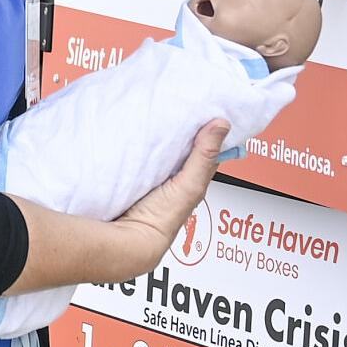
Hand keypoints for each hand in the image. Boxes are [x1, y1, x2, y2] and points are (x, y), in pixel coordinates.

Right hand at [108, 120, 228, 277]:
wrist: (124, 241)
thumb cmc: (159, 221)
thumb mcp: (189, 184)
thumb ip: (203, 157)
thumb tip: (222, 125)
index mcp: (188, 182)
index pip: (202, 152)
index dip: (207, 131)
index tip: (207, 108)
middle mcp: (170, 180)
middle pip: (179, 149)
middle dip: (180, 130)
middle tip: (179, 104)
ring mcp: (148, 179)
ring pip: (156, 151)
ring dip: (155, 137)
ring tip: (154, 113)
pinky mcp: (128, 177)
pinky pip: (134, 155)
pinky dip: (134, 144)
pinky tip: (131, 132)